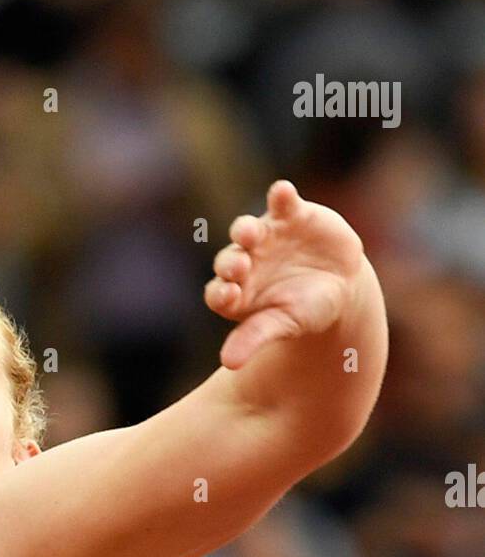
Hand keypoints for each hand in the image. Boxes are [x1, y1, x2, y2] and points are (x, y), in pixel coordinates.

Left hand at [204, 180, 364, 370]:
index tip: (229, 297)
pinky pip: (282, 203)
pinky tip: (282, 191)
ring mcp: (265, 235)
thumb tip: (229, 364)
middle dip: (232, 262)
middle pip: (229, 260)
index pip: (218, 293)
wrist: (338, 285)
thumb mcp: (282, 324)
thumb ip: (254, 338)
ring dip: (246, 229)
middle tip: (238, 267)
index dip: (221, 294)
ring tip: (250, 233)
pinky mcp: (291, 214)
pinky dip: (281, 196)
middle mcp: (244, 260)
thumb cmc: (304, 311)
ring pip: (248, 229)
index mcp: (236, 292)